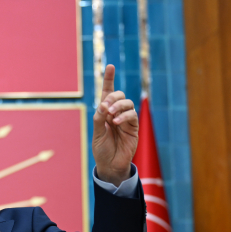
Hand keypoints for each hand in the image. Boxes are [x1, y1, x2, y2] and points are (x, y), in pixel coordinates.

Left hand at [92, 65, 138, 186]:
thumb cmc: (102, 149)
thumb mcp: (96, 134)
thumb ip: (98, 119)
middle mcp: (116, 113)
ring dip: (118, 105)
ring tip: (110, 114)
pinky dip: (124, 116)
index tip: (109, 66)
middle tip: (105, 107)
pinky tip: (116, 122)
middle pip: (118, 95)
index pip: (107, 92)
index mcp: (105, 112)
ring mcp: (126, 119)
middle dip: (112, 97)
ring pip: (127, 103)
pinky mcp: (133, 127)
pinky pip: (132, 115)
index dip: (108, 79)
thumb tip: (103, 105)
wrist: (110, 165)